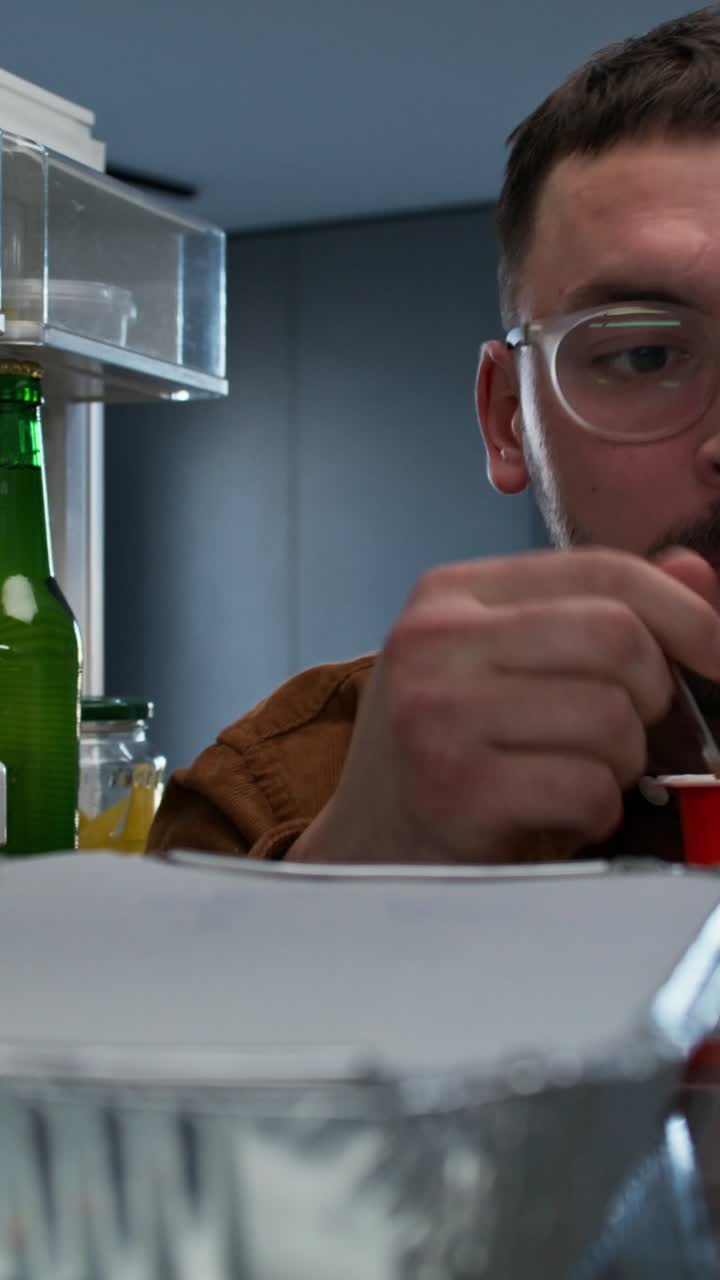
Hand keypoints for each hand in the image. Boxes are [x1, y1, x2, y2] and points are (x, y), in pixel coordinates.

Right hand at [288, 548, 719, 864]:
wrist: (365, 848)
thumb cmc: (444, 752)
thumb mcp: (501, 665)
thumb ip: (592, 614)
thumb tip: (695, 574)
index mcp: (452, 593)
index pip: (599, 569)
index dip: (684, 610)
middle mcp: (436, 640)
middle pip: (617, 637)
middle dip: (652, 696)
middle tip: (630, 734)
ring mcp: (438, 713)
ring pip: (611, 717)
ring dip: (622, 763)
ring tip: (579, 776)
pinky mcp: (455, 788)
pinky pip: (587, 788)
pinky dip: (597, 812)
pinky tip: (558, 814)